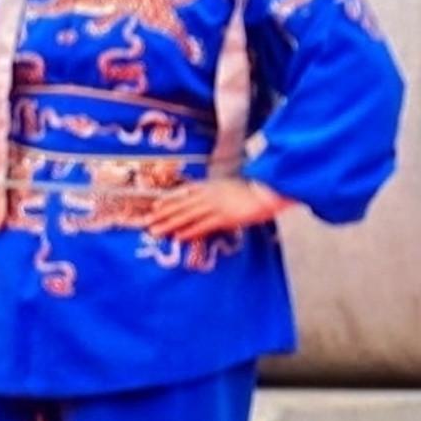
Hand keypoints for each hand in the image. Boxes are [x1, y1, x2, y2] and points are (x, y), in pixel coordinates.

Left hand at [135, 178, 284, 242]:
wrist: (274, 190)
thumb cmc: (263, 188)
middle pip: (182, 204)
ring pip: (187, 215)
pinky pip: (202, 225)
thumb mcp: (241, 185)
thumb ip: (228, 191)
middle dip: (163, 213)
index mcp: (216, 184)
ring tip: (155, 230)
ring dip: (169, 223)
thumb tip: (221, 199)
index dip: (170, 199)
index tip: (155, 205)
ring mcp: (217, 205)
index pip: (186, 192)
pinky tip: (178, 236)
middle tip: (146, 221)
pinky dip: (189, 231)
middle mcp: (212, 193)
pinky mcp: (225, 216)